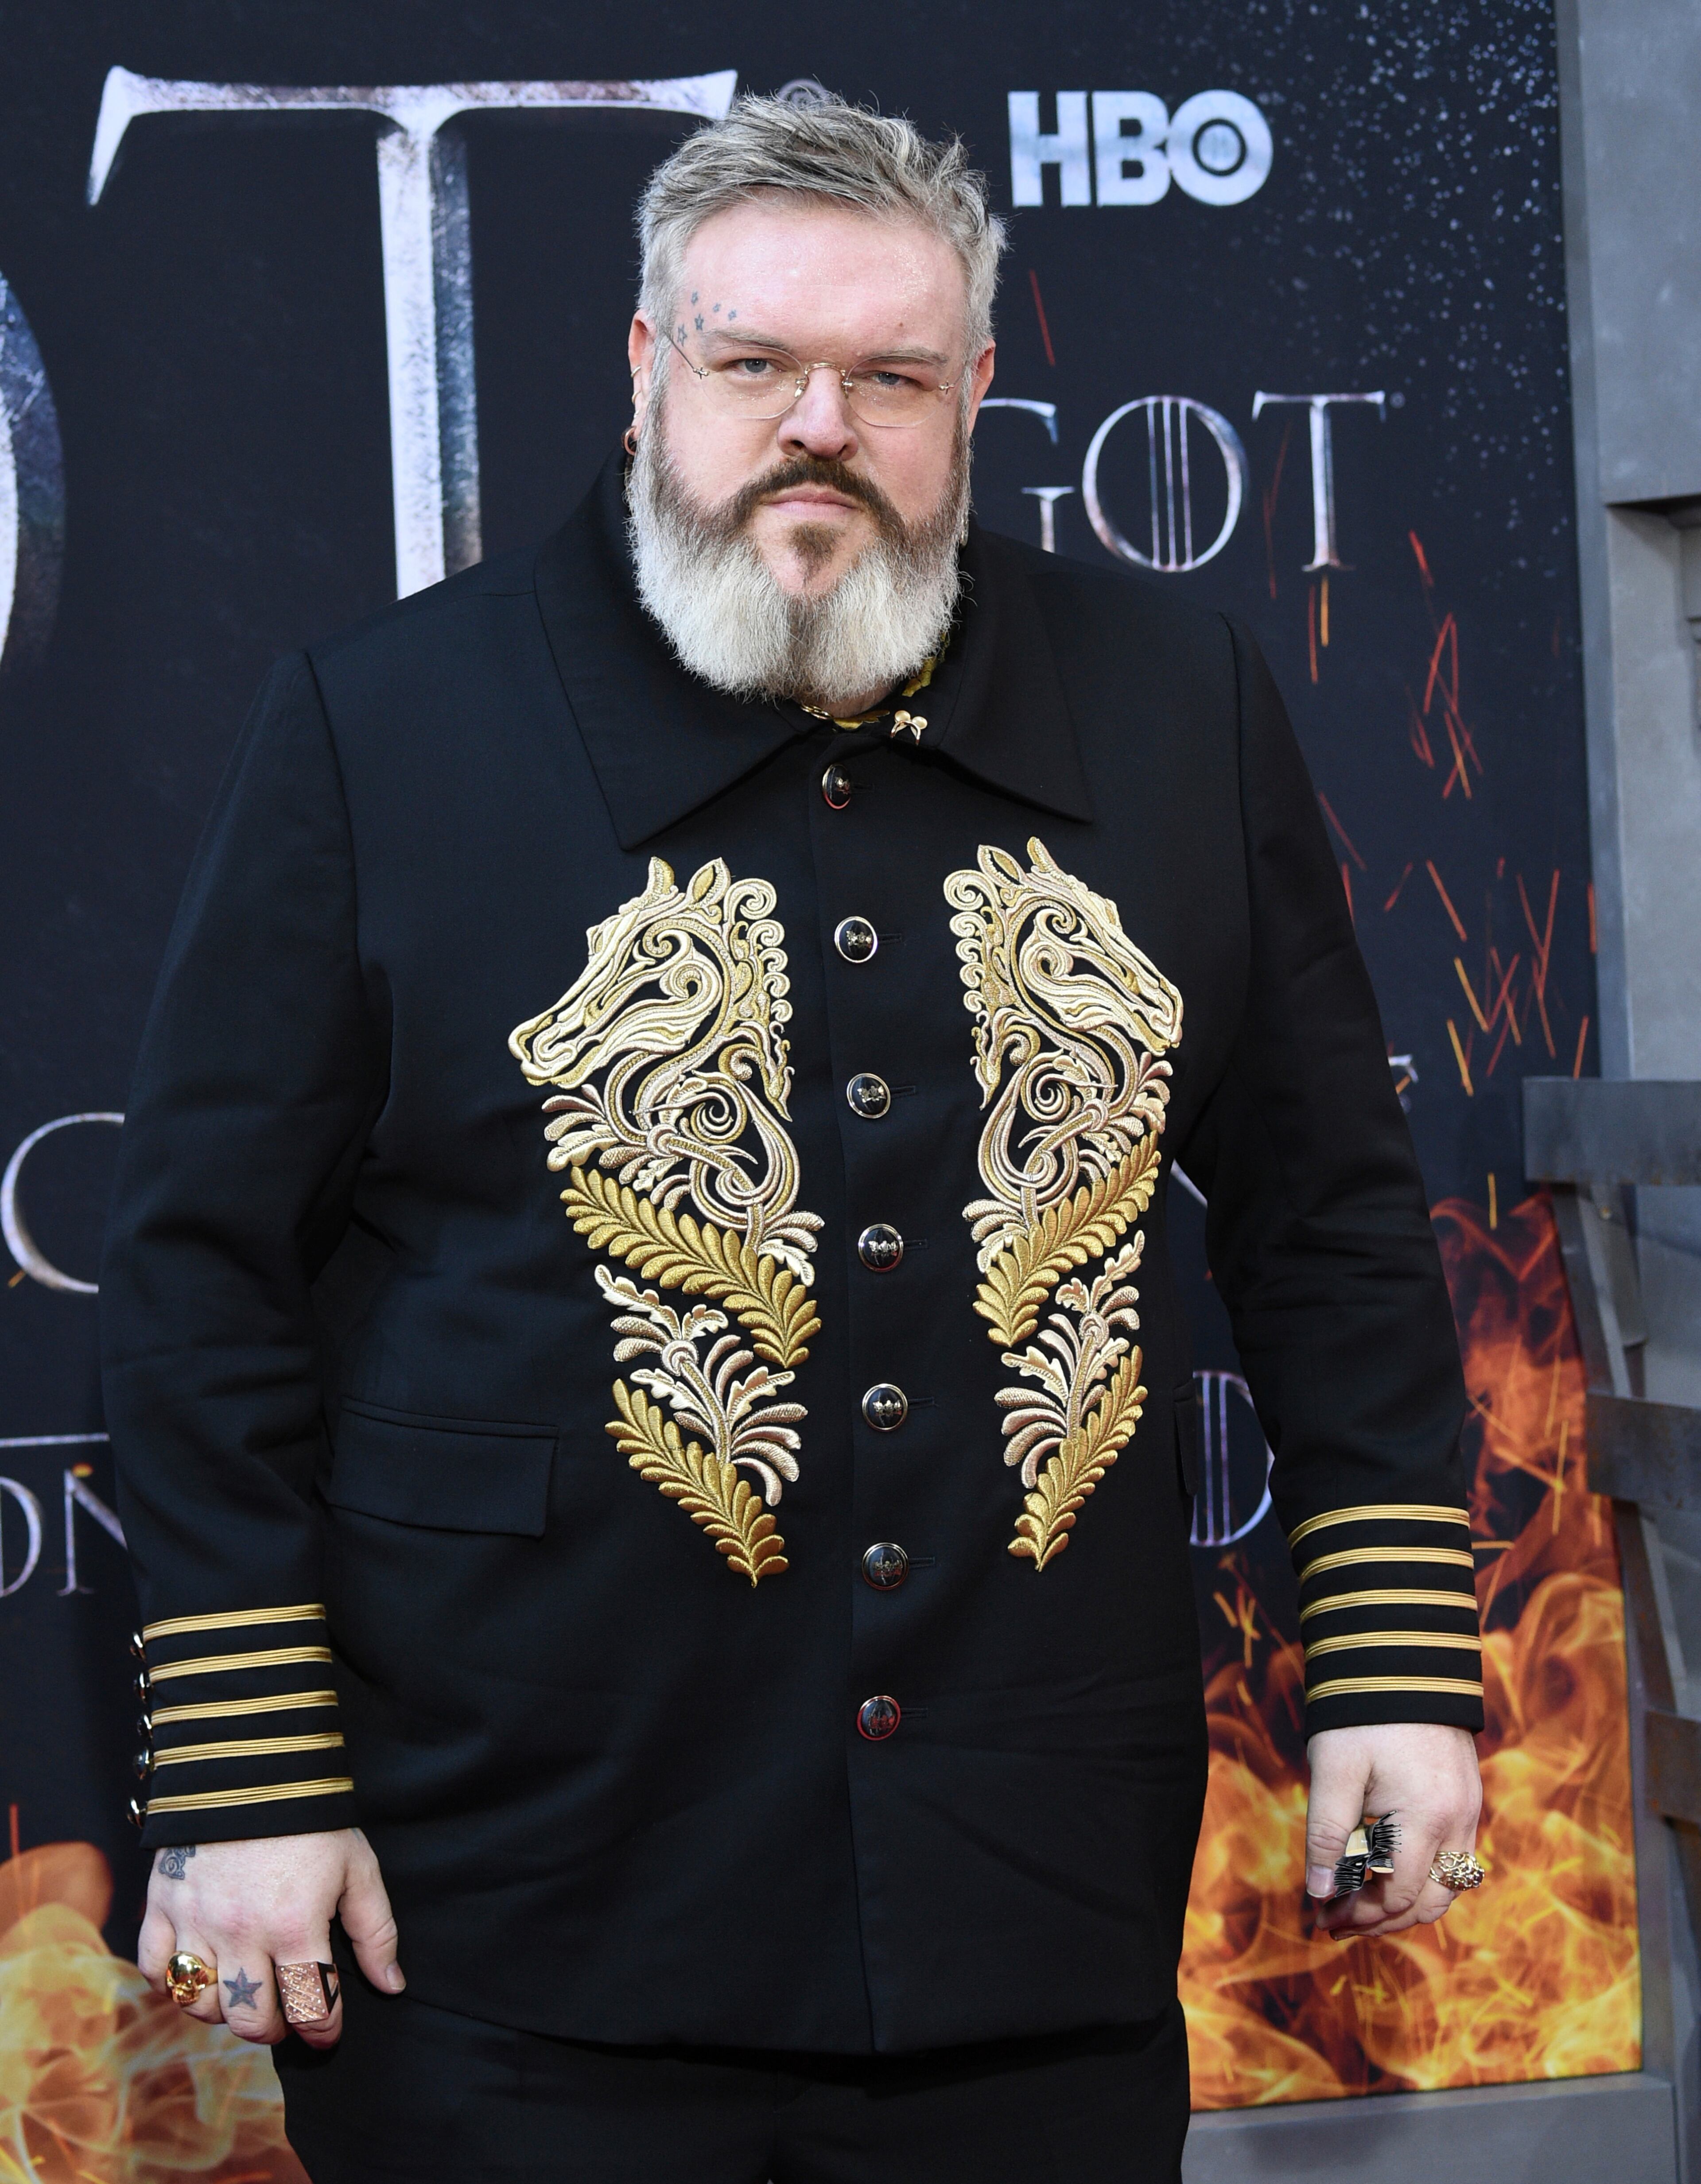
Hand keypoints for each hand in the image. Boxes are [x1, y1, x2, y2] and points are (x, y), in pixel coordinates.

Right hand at [138, 1828, 402, 2046]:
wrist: (252, 1764)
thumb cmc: (312, 1819)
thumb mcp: (358, 1867)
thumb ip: (376, 1931)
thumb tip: (391, 1986)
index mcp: (296, 1925)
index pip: (311, 2007)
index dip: (324, 2029)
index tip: (327, 2029)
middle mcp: (242, 1933)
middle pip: (252, 2021)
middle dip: (276, 2028)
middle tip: (287, 2010)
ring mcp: (197, 1921)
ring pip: (200, 2006)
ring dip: (224, 2010)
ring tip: (246, 1987)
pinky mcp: (162, 1905)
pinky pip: (154, 1970)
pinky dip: (172, 1982)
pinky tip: (199, 1969)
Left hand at [1304, 1722, 1481, 1938]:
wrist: (1404, 1657)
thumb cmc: (1363, 1712)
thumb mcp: (1335, 1770)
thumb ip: (1327, 1835)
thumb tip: (1319, 1893)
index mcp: (1427, 1818)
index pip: (1396, 1894)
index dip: (1358, 1914)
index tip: (1321, 1919)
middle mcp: (1459, 1821)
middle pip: (1428, 1902)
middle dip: (1382, 1919)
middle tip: (1337, 1921)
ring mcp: (1469, 1811)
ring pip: (1447, 1886)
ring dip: (1404, 1903)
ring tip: (1358, 1904)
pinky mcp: (1467, 1798)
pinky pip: (1454, 1859)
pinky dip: (1422, 1876)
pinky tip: (1385, 1870)